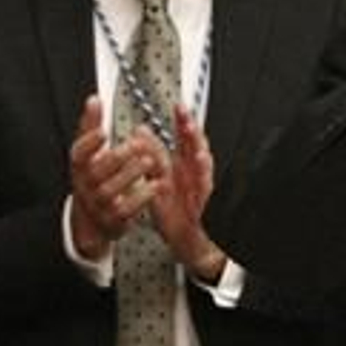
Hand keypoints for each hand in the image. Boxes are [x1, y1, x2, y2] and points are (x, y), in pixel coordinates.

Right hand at [67, 96, 162, 259]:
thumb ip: (91, 126)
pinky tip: (156, 184)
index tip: (102, 132)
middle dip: (119, 156)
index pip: (78, 153)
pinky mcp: (115, 217)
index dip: (89, 143)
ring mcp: (99, 202)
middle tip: (139, 144)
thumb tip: (94, 98)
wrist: (93, 218)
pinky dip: (142, 195)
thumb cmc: (94, 178)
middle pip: (97, 170)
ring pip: (113, 189)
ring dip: (132, 173)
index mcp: (80, 165)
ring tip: (149, 161)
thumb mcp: (89, 152)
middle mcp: (86, 184)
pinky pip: (128, 207)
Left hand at [149, 106, 225, 281]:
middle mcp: (193, 173)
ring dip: (198, 147)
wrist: (187, 239)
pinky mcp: (202, 201)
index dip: (181, 122)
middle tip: (183, 113)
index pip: (183, 140)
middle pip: (194, 146)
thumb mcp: (160, 180)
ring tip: (192, 133)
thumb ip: (153, 156)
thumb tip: (141, 132)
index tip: (177, 106)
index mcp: (183, 166)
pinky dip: (203, 174)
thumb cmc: (176, 211)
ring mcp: (200, 186)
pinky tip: (200, 163)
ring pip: (202, 162)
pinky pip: (204, 186)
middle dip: (190, 129)